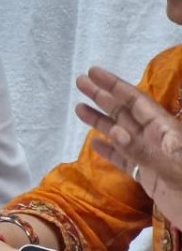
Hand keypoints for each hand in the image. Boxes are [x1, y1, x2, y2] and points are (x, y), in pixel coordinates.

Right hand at [76, 66, 181, 224]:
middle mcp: (157, 141)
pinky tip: (94, 143)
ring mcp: (152, 159)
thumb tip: (115, 133)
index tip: (94, 72)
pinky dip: (109, 151)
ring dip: (101, 121)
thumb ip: (144, 152)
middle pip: (126, 113)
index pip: (137, 103)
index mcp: (166, 133)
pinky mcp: (149, 178)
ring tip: (79, 109)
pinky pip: (124, 160)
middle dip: (103, 97)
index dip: (115, 86)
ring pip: (121, 135)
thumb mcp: (173, 172)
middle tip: (80, 82)